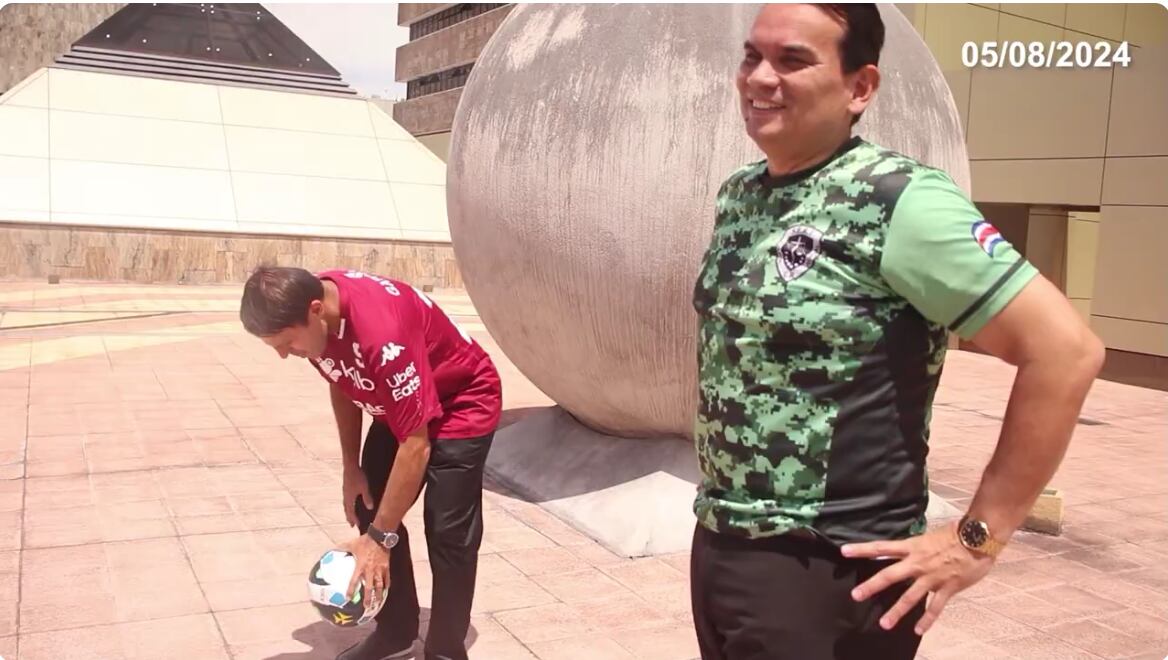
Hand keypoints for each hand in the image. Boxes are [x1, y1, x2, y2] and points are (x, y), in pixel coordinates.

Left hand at [339, 534, 389, 606]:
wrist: (379, 537)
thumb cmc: (364, 541)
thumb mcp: (351, 544)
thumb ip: (342, 548)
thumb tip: (331, 548)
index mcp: (360, 566)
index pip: (354, 581)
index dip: (351, 590)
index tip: (348, 598)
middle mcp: (370, 570)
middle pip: (369, 587)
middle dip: (368, 598)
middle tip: (366, 606)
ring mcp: (379, 570)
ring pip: (379, 585)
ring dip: (378, 595)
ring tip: (377, 602)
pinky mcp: (386, 567)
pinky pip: (387, 578)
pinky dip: (387, 584)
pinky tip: (386, 590)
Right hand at [342, 465, 372, 526]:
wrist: (350, 466)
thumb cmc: (357, 476)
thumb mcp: (364, 488)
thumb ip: (367, 498)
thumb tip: (370, 508)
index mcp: (349, 498)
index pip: (351, 512)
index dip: (354, 519)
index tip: (356, 526)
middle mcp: (346, 496)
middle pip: (347, 509)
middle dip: (349, 517)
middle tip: (351, 524)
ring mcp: (345, 491)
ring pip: (346, 504)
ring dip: (348, 511)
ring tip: (350, 515)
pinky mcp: (346, 487)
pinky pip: (346, 499)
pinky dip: (348, 504)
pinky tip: (351, 502)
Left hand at [841, 523, 994, 634]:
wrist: (979, 537)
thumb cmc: (958, 532)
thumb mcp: (931, 535)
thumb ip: (919, 545)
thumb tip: (910, 548)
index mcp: (913, 546)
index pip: (882, 547)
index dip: (862, 549)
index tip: (844, 552)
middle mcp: (918, 563)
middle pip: (889, 575)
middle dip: (872, 586)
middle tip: (855, 595)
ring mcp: (931, 577)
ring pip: (910, 597)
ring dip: (896, 611)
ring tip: (884, 624)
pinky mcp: (947, 588)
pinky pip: (935, 607)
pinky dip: (927, 620)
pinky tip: (918, 630)